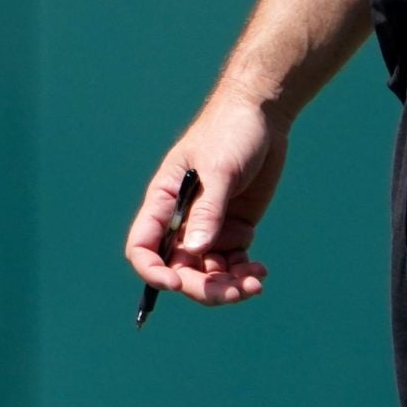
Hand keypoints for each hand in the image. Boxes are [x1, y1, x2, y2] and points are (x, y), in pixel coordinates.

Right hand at [125, 94, 288, 306]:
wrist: (263, 115)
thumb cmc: (231, 131)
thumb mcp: (219, 169)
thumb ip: (208, 210)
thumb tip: (194, 252)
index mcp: (164, 201)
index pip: (143, 246)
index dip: (152, 269)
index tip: (174, 283)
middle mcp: (182, 220)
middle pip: (179, 269)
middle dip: (202, 287)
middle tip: (232, 291)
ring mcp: (208, 228)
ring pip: (208, 274)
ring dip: (227, 286)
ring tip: (254, 284)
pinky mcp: (234, 229)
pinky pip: (233, 265)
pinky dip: (244, 275)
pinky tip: (261, 272)